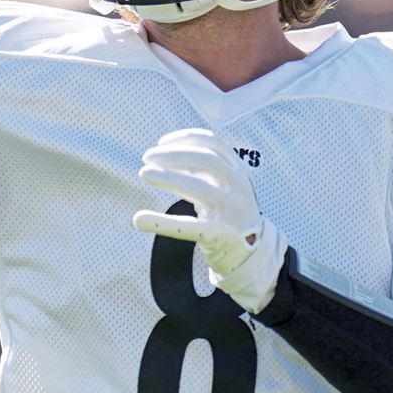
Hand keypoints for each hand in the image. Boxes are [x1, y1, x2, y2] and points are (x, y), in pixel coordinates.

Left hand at [133, 128, 288, 312]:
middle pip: (205, 159)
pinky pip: (188, 227)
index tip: (161, 142)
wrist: (252, 254)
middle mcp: (238, 187)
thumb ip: (201, 170)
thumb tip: (167, 153)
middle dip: (173, 154)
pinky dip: (162, 223)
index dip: (185, 139)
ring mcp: (231, 211)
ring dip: (167, 177)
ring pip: (197, 188)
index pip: (212, 143)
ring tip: (143, 173)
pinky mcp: (219, 235)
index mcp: (239, 171)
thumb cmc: (229, 212)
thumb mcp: (223, 186)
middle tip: (147, 157)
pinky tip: (139, 220)